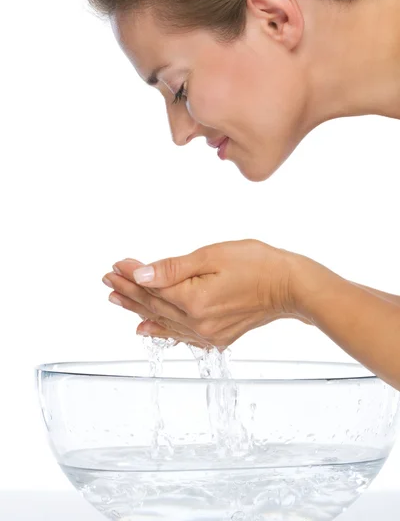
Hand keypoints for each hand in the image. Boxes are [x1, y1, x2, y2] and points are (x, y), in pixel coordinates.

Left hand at [102, 239, 305, 349]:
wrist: (290, 286)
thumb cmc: (257, 264)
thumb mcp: (212, 256)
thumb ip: (173, 268)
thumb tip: (141, 274)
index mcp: (194, 301)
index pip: (152, 287)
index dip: (131, 274)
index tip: (116, 265)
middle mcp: (198, 323)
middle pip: (153, 305)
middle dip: (128, 291)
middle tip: (108, 280)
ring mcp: (208, 334)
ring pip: (162, 320)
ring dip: (137, 309)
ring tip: (116, 300)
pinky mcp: (218, 337)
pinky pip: (180, 335)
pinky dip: (159, 330)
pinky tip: (145, 329)